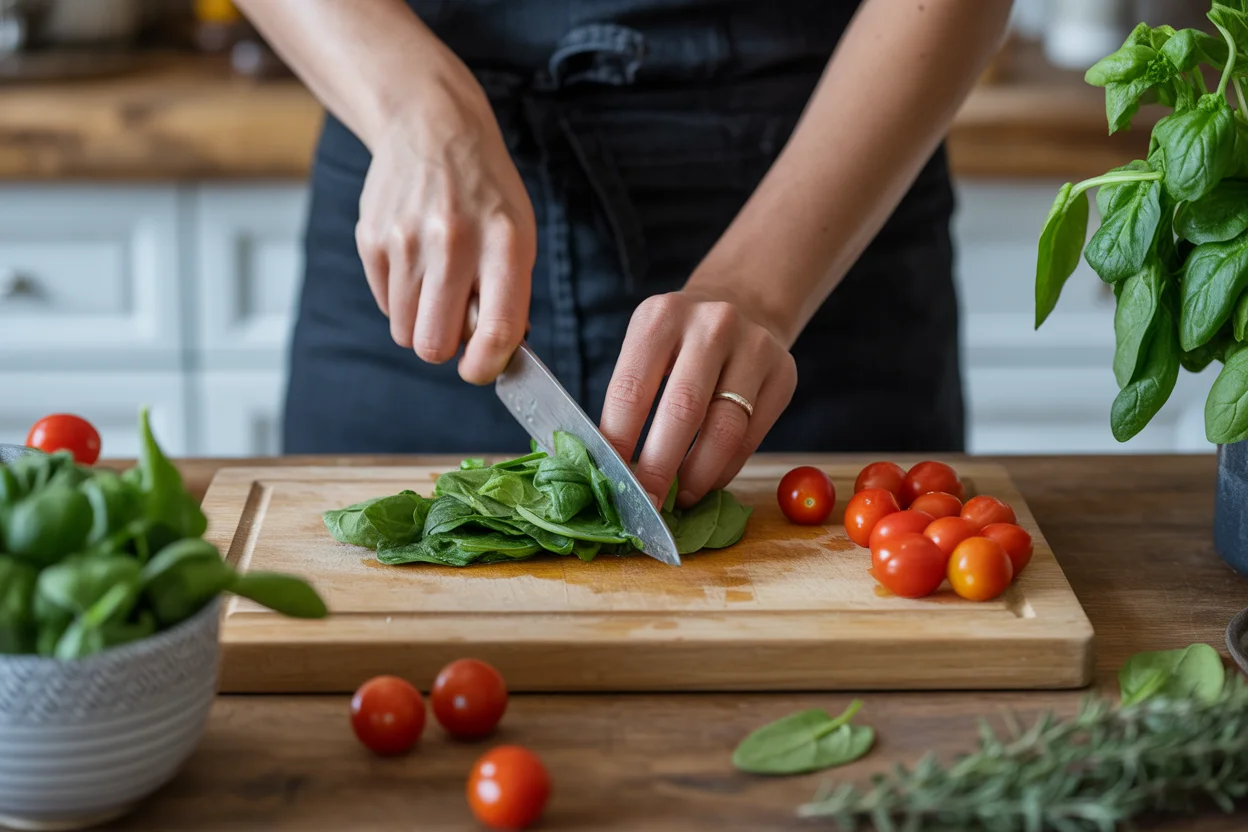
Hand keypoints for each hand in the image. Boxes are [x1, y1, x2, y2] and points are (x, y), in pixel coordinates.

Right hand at [354, 69, 535, 383]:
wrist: (430, 127)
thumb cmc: (484, 192)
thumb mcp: (518, 233)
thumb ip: (511, 294)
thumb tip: (495, 355)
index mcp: (503, 244)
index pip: (496, 330)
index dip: (486, 366)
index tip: (481, 370)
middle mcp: (453, 242)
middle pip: (435, 344)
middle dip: (446, 348)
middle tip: (456, 323)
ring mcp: (406, 240)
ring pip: (406, 332)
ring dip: (423, 323)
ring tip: (437, 286)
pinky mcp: (371, 239)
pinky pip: (386, 305)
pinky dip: (402, 298)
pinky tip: (416, 262)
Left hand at [600, 291, 797, 507]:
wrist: (743, 302)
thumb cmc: (680, 339)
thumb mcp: (648, 346)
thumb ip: (631, 398)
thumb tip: (612, 469)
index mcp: (661, 317)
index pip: (631, 390)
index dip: (619, 442)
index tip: (611, 481)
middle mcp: (712, 325)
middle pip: (682, 411)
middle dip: (659, 468)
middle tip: (646, 503)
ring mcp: (754, 347)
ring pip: (725, 430)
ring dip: (698, 475)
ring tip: (680, 498)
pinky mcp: (783, 373)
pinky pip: (752, 436)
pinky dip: (726, 468)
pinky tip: (708, 480)